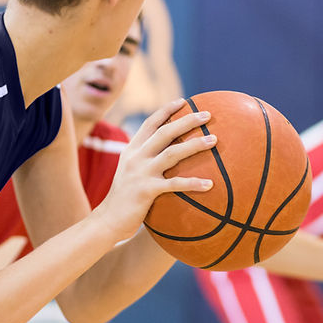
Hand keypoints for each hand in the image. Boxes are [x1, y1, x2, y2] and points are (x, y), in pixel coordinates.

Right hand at [95, 98, 215, 240]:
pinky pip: (175, 184)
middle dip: (187, 120)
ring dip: (195, 145)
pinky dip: (193, 183)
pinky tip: (210, 185)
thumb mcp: (130, 173)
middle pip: (165, 132)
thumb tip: (167, 155)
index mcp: (131, 150)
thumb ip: (143, 161)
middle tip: (208, 115)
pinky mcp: (146, 190)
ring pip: (172, 153)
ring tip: (214, 140)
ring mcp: (141, 173)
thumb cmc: (124, 199)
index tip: (184, 101)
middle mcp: (135, 157)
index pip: (150, 124)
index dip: (167, 111)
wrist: (107, 221)